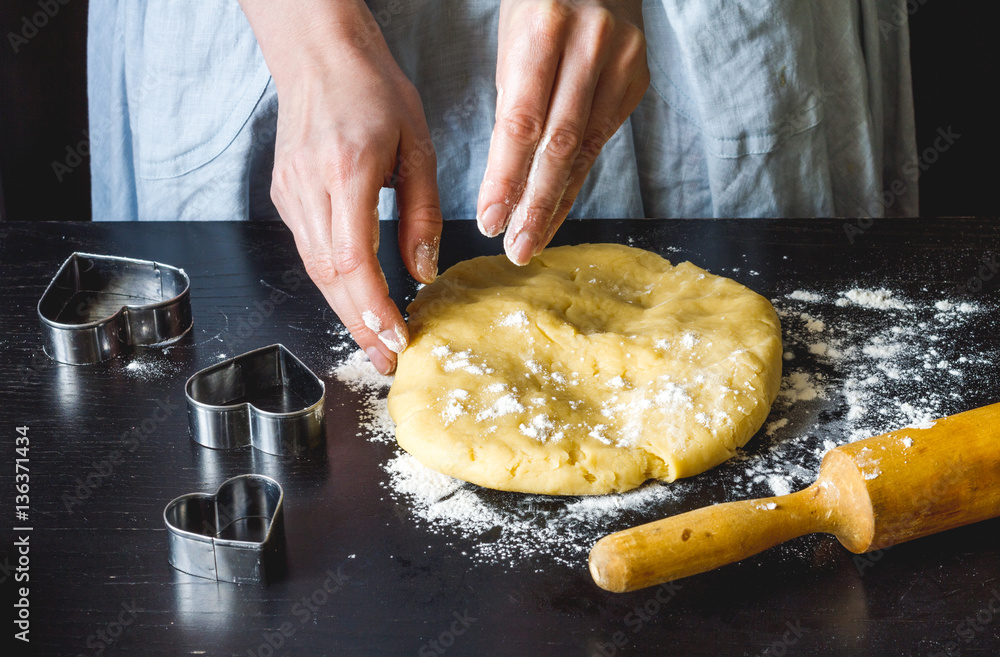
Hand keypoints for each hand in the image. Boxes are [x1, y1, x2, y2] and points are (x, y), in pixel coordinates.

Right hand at [241, 0, 442, 373]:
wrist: (319, 56)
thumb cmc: (374, 91)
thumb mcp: (418, 147)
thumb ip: (423, 213)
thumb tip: (423, 271)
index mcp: (347, 171)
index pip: (353, 259)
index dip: (374, 306)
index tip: (397, 337)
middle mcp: (309, 187)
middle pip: (329, 277)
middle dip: (359, 324)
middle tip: (386, 360)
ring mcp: (290, 193)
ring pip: (314, 269)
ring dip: (345, 309)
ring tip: (375, 340)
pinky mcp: (284, 195)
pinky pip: (309, 249)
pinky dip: (333, 281)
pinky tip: (356, 298)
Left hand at [477, 0, 648, 264]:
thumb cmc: (539, 5)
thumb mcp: (512, 39)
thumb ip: (514, 99)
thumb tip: (508, 175)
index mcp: (544, 30)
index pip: (521, 121)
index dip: (505, 177)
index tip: (489, 220)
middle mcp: (589, 46)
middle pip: (558, 144)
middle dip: (534, 204)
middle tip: (515, 248)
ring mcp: (620, 63)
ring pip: (584, 149)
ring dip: (556, 202)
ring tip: (532, 240)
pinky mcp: (637, 79)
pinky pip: (601, 139)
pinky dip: (576, 177)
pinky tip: (558, 206)